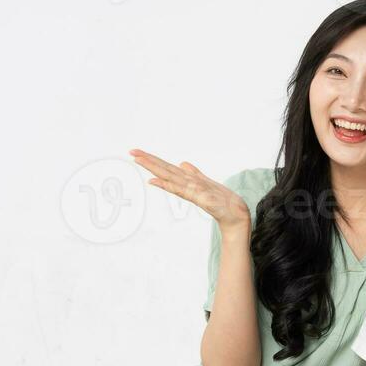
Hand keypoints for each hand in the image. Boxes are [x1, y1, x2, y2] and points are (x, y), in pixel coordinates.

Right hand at [130, 149, 250, 229]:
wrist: (234, 213)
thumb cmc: (220, 200)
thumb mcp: (206, 182)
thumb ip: (193, 173)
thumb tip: (182, 163)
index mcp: (188, 179)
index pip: (167, 167)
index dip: (153, 159)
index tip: (137, 152)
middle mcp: (186, 184)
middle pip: (163, 170)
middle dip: (148, 161)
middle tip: (131, 152)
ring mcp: (191, 190)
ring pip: (168, 176)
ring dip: (152, 168)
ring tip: (138, 160)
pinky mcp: (198, 197)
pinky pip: (179, 189)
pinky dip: (166, 185)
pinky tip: (154, 181)